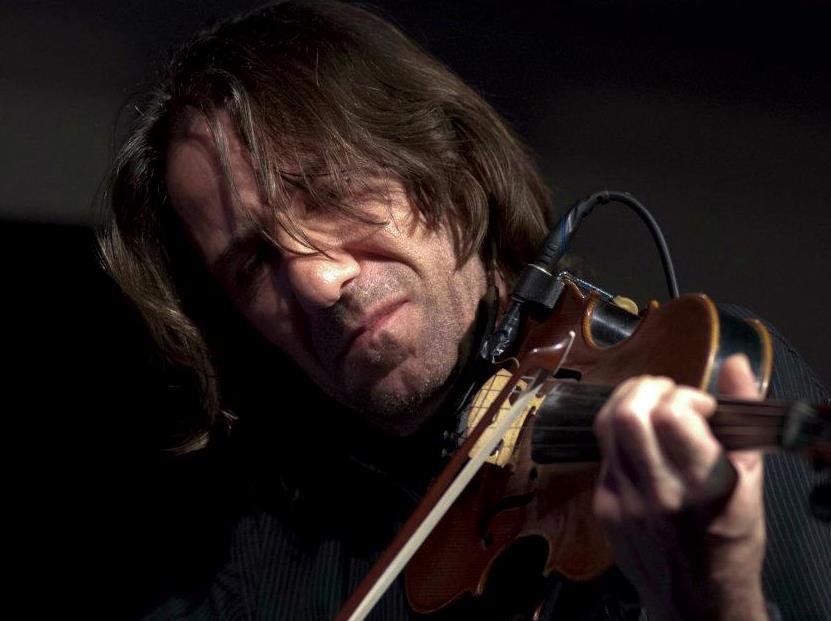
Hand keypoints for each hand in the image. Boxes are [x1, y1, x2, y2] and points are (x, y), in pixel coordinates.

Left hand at [592, 354, 767, 620]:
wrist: (697, 600)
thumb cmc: (731, 539)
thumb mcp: (751, 481)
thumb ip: (741, 419)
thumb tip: (735, 365)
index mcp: (704, 486)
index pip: (670, 415)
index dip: (683, 395)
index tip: (698, 405)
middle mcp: (659, 493)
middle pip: (627, 415)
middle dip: (645, 387)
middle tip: (664, 392)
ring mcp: (624, 501)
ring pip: (605, 426)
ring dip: (626, 401)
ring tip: (647, 404)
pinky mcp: (602, 506)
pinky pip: (603, 453)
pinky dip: (620, 437)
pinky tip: (640, 445)